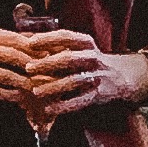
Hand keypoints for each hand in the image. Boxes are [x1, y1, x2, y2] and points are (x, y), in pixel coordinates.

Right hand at [0, 24, 71, 108]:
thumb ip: (7, 40)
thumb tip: (38, 43)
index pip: (15, 39)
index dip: (35, 48)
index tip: (53, 55)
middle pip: (11, 57)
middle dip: (33, 67)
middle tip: (51, 75)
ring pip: (3, 75)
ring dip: (23, 84)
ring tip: (40, 89)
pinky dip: (6, 94)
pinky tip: (19, 98)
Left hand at [17, 34, 147, 123]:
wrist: (122, 76)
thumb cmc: (90, 60)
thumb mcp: (79, 48)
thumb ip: (57, 45)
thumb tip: (25, 37)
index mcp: (86, 43)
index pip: (67, 37)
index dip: (49, 39)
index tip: (30, 42)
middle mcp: (93, 58)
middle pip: (69, 59)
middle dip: (48, 63)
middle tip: (29, 67)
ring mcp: (97, 77)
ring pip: (74, 81)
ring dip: (53, 86)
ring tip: (36, 91)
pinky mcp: (99, 95)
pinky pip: (80, 101)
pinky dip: (64, 106)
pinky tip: (49, 109)